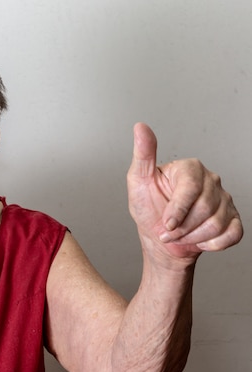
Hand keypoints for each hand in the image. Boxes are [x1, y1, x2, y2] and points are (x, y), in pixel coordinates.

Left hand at [126, 123, 242, 261]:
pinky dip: (211, 244)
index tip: (165, 222)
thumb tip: (140, 127)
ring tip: (180, 233)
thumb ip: (143, 155)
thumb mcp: (138, 182)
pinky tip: (198, 238)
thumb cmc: (148, 209)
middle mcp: (211, 180)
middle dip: (182, 227)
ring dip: (192, 236)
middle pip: (205, 208)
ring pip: (217, 224)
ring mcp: (225, 200)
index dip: (178, 210)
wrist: (161, 239)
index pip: (191, 188)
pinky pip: (232, 235)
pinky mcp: (234, 219)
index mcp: (190, 168)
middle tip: (168, 229)